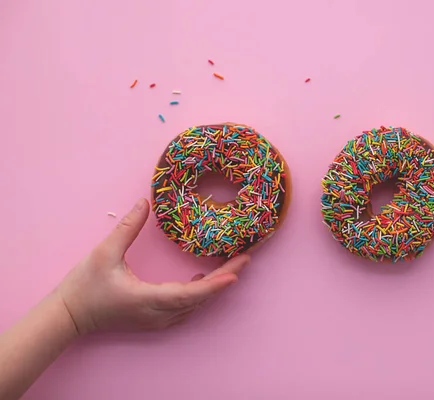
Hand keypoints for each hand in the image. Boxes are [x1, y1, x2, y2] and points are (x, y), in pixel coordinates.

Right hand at [57, 198, 248, 334]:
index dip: (215, 284)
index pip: (191, 294)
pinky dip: (201, 291)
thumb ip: (127, 228)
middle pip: (201, 298)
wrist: (68, 317)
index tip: (237, 272)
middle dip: (226, 276)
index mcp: (149, 300)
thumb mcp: (104, 254)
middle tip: (247, 256)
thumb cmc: (84, 287)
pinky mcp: (155, 318)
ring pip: (196, 304)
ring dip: (216, 284)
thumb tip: (145, 201)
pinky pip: (187, 306)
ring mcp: (158, 320)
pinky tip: (205, 276)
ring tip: (234, 262)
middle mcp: (159, 314)